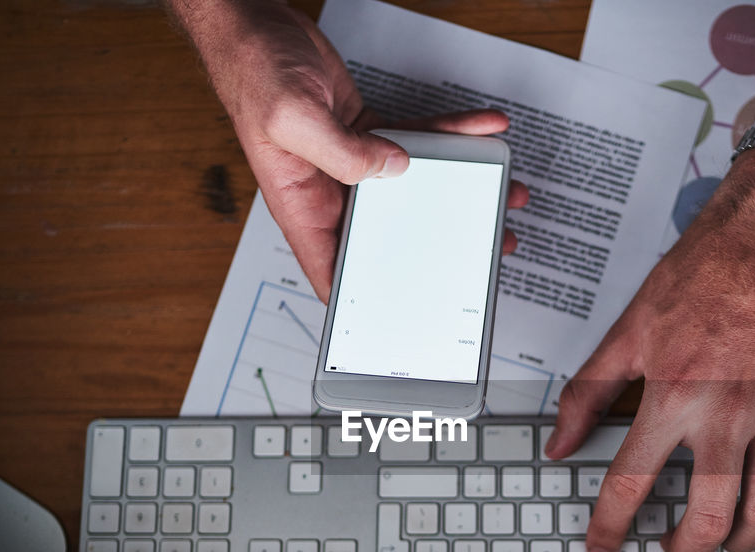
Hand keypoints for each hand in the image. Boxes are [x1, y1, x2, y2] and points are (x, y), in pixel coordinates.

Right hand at [172, 0, 526, 298]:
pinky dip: (452, 136)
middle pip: (390, 234)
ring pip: (415, 188)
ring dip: (460, 188)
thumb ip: (342, 153)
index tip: (404, 318)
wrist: (256, 25)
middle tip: (484, 247)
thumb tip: (392, 169)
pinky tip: (482, 129)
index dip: (365, 301)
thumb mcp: (292, 118)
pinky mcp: (369, 135)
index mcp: (303, 207)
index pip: (334, 271)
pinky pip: (418, 141)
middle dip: (438, 242)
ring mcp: (353, 164)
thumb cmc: (252, 71)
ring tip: (502, 191)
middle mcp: (330, 193)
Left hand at [544, 153, 754, 551]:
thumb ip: (588, 395)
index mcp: (672, 397)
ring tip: (721, 539)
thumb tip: (559, 444)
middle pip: (706, 516)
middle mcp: (725, 414)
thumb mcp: (626, 334)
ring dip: (740, 541)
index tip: (602, 546)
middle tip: (670, 549)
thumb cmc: (697, 281)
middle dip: (683, 551)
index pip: (630, 485)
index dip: (609, 528)